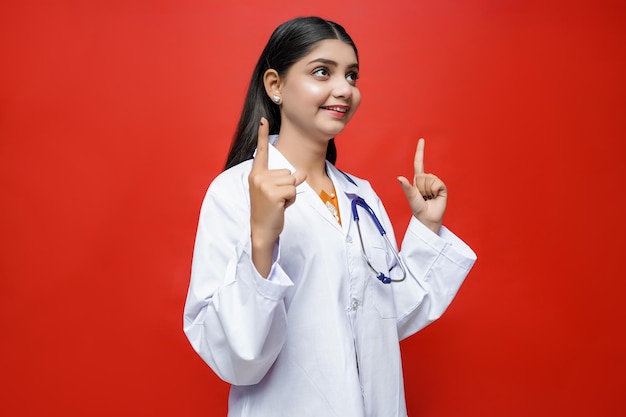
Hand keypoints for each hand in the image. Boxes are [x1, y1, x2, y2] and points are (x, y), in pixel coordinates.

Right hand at [248, 117, 306, 275]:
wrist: (262, 230)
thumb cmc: (269, 211)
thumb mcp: (275, 192)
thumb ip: (285, 180)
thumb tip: (302, 174)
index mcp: (256, 174)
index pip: (260, 152)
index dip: (262, 135)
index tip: (263, 119)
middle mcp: (258, 177)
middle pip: (288, 172)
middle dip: (288, 187)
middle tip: (276, 200)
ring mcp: (264, 185)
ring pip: (293, 181)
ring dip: (290, 195)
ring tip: (278, 204)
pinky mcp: (273, 194)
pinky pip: (293, 191)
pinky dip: (291, 201)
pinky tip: (280, 208)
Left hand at [397, 138, 446, 233]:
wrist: (427, 217)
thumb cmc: (418, 207)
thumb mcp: (410, 196)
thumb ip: (406, 187)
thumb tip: (399, 178)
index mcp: (418, 179)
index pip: (419, 161)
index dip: (420, 151)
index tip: (422, 140)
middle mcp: (427, 179)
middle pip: (422, 174)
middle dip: (420, 186)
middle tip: (422, 196)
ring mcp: (435, 183)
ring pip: (430, 179)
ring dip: (427, 190)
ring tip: (428, 197)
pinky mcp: (442, 188)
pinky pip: (437, 183)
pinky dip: (434, 191)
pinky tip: (435, 197)